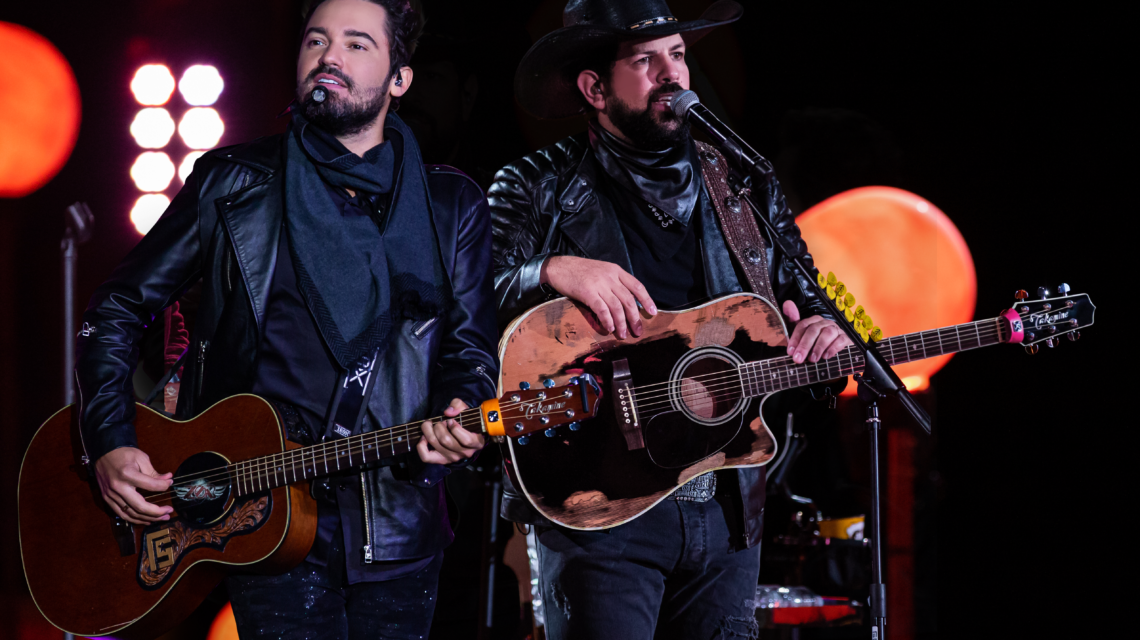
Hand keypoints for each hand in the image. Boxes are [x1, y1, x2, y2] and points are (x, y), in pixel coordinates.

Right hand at [93, 447, 173, 524]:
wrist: (103, 452)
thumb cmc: (123, 454)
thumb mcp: (141, 458)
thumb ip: (154, 472)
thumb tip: (168, 480)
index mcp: (127, 474)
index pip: (150, 485)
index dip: (163, 486)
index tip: (170, 483)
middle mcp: (118, 487)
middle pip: (140, 506)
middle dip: (157, 512)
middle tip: (169, 511)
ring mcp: (111, 495)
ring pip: (131, 514)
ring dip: (148, 518)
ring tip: (162, 518)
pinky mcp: (107, 499)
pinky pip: (122, 514)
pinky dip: (135, 519)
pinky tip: (146, 519)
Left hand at [417, 399, 483, 464]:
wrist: (464, 435)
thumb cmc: (466, 422)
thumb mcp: (465, 411)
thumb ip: (458, 406)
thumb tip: (448, 412)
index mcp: (477, 443)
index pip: (466, 440)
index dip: (455, 428)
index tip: (451, 420)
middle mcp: (465, 453)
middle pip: (446, 441)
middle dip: (439, 426)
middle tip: (440, 422)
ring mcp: (453, 458)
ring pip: (436, 445)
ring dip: (429, 431)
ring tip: (431, 425)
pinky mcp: (441, 460)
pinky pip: (426, 457)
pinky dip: (422, 446)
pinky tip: (424, 437)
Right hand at [542, 256, 656, 338]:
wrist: (559, 266)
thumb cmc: (580, 271)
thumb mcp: (602, 271)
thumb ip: (614, 283)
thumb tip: (626, 304)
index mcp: (616, 271)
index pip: (637, 286)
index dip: (646, 300)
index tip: (653, 313)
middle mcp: (610, 277)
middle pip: (628, 300)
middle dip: (635, 318)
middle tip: (637, 332)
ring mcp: (599, 284)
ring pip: (617, 307)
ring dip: (621, 323)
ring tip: (622, 334)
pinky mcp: (587, 293)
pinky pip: (602, 309)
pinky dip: (607, 320)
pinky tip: (610, 328)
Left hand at [783, 300, 852, 362]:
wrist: (836, 348)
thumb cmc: (816, 342)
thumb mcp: (803, 336)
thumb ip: (793, 322)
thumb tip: (787, 303)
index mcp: (813, 321)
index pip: (803, 325)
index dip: (795, 338)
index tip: (790, 352)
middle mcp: (824, 323)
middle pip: (813, 330)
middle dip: (804, 345)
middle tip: (798, 359)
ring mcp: (836, 329)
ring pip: (828, 333)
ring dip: (818, 347)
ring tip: (812, 359)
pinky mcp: (846, 337)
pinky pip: (841, 340)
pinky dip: (833, 348)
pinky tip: (826, 356)